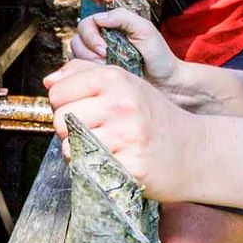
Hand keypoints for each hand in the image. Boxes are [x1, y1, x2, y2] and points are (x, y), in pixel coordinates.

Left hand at [44, 59, 201, 202]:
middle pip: (59, 120)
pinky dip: (93, 169)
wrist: (194, 151)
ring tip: (103, 147)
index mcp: (116, 78)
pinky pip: (87, 169)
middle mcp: (121, 104)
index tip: (80, 110)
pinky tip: (113, 162)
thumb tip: (49, 80)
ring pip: (69, 147)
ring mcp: (127, 136)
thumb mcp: (125, 83)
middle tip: (92, 131)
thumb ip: (84, 73)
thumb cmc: (154, 117)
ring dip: (79, 152)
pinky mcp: (130, 166)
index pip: (57, 92)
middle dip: (68, 130)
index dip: (62, 104)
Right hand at [68, 9, 177, 85]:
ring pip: (74, 55)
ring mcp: (97, 58)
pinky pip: (78, 72)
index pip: (86, 24)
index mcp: (110, 27)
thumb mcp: (145, 29)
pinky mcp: (96, 75)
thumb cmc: (158, 55)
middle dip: (88, 51)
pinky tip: (101, 77)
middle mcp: (100, 40)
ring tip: (105, 70)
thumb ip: (123, 17)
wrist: (166, 83)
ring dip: (87, 63)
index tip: (104, 49)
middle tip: (105, 61)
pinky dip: (85, 73)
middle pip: (76, 40)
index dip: (91, 37)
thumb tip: (98, 18)